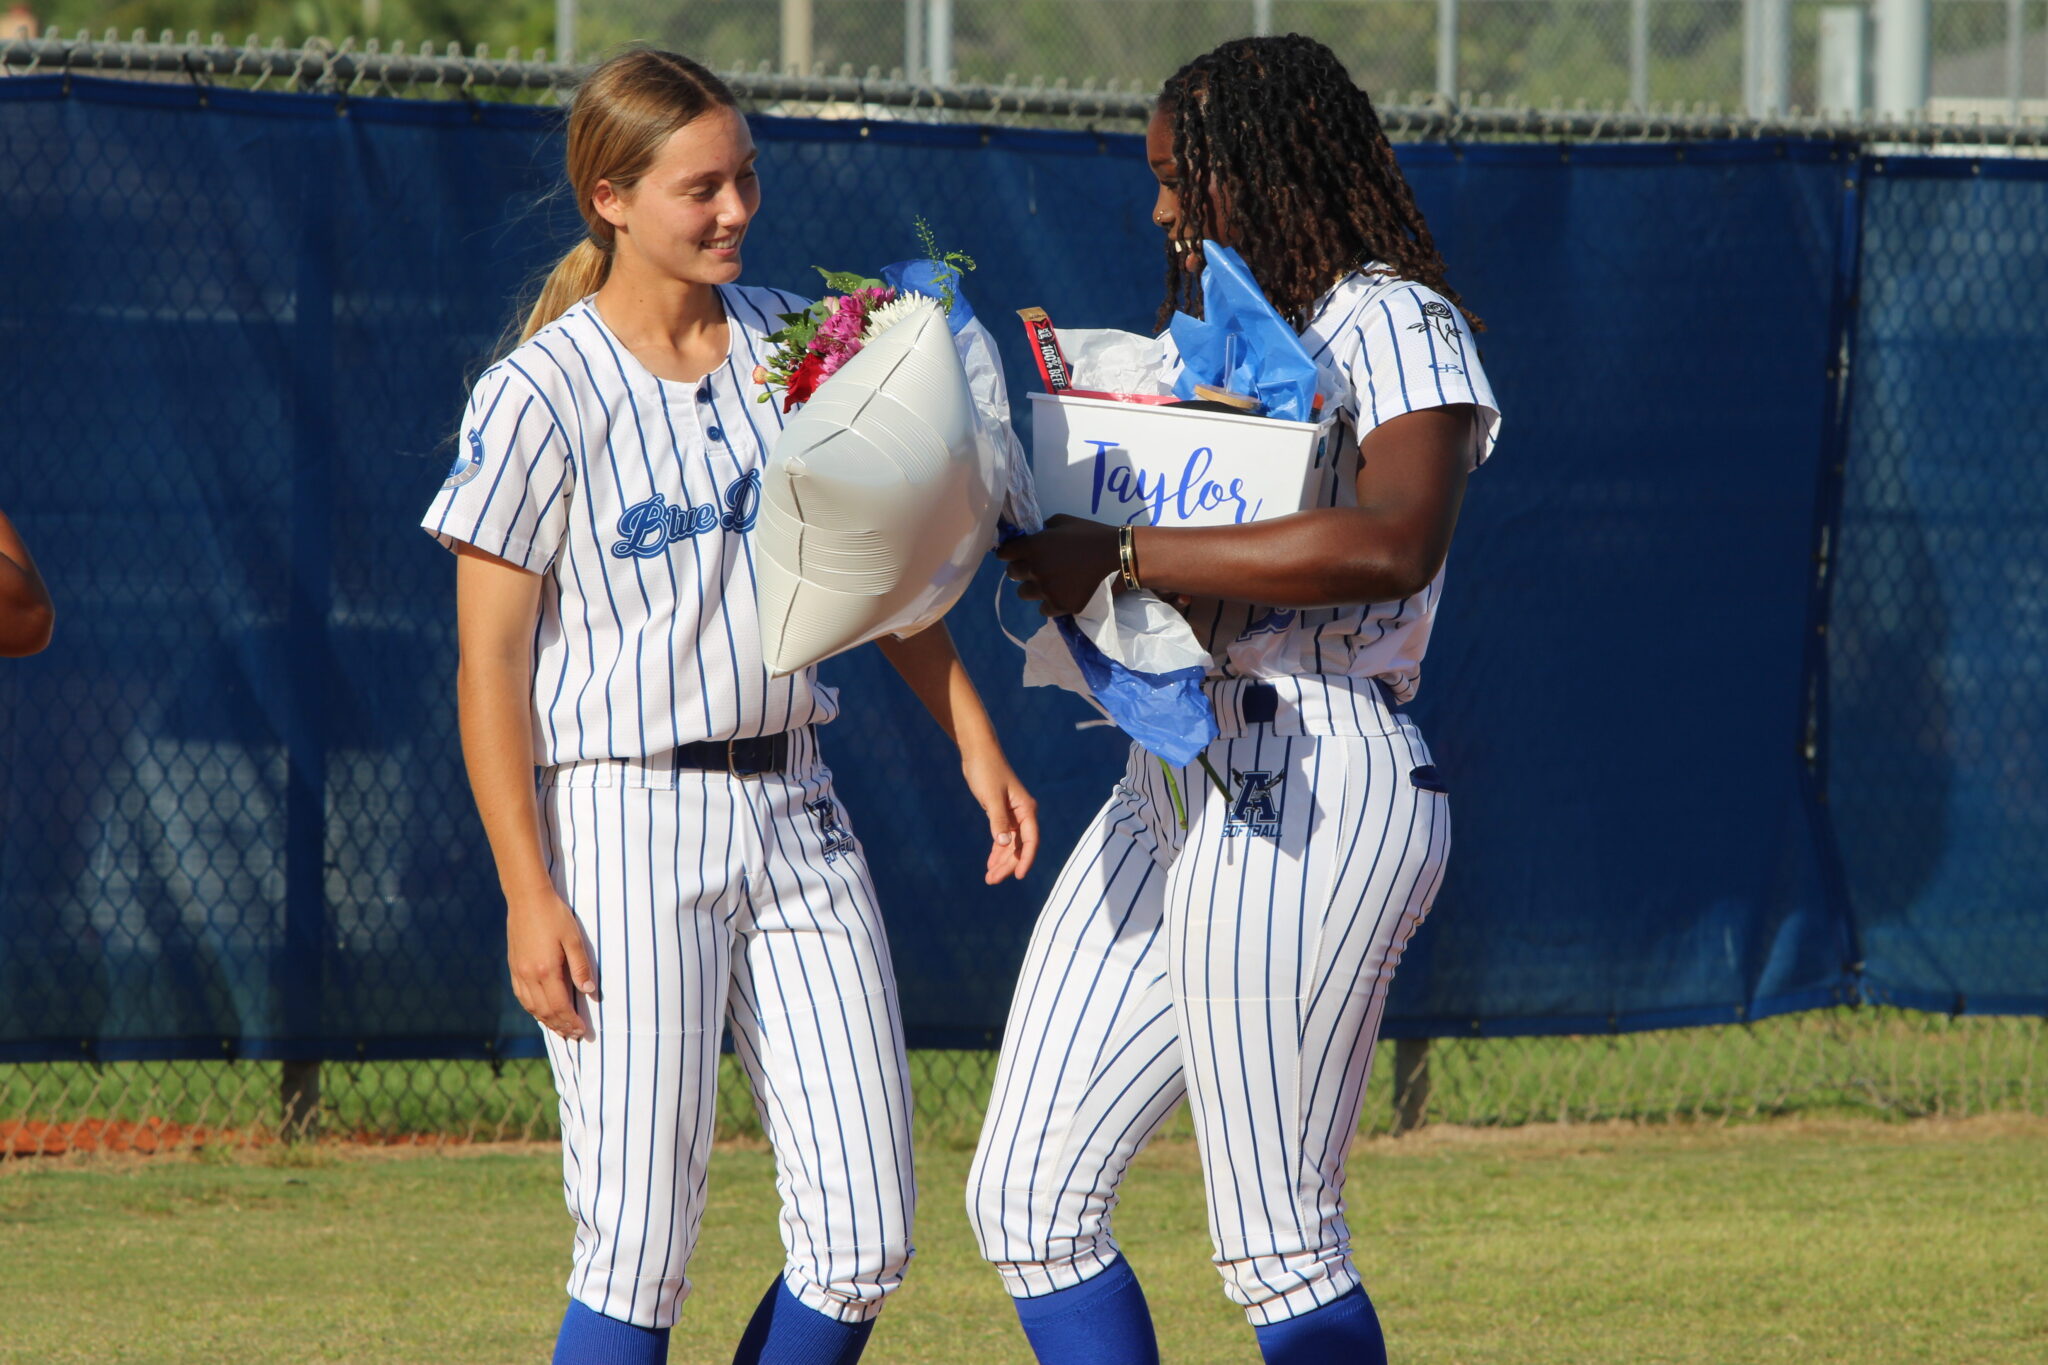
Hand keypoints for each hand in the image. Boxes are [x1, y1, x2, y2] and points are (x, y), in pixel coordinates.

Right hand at [507, 891, 596, 1039]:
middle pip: (545, 1011)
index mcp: (546, 970)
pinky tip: (541, 1012)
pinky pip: (522, 996)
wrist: (527, 898)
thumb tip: (589, 992)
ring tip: (560, 1029)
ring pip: (532, 1007)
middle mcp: (529, 975)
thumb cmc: (554, 915)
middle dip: (561, 1026)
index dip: (571, 1021)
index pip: (560, 1006)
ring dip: (546, 1021)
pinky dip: (532, 1009)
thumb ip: (581, 967)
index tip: (582, 1031)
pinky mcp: (514, 966)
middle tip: (574, 1036)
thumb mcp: (574, 939)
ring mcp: (519, 972)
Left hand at [962, 749, 1039, 883]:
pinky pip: (1003, 837)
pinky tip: (990, 863)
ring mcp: (1013, 815)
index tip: (1019, 876)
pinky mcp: (1002, 814)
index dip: (1026, 859)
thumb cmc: (987, 771)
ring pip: (1011, 844)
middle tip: (992, 880)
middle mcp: (1023, 814)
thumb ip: (998, 821)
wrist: (978, 753)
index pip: (1030, 841)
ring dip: (1002, 861)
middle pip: (1020, 846)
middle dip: (1008, 865)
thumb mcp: (991, 797)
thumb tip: (1004, 844)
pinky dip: (997, 850)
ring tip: (990, 877)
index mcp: (1026, 810)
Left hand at [995, 514, 1120, 616]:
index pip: (1004, 553)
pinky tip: (1057, 594)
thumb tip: (1030, 537)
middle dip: (1020, 570)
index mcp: (1032, 547)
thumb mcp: (1058, 521)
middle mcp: (1035, 569)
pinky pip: (1043, 609)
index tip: (1015, 554)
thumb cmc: (1085, 532)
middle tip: (1033, 568)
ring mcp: (1047, 590)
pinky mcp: (1060, 605)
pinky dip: (1048, 603)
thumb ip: (1040, 530)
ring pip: (1024, 593)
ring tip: (1046, 583)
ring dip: (1032, 587)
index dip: (1009, 553)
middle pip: (1012, 574)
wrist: (1110, 551)